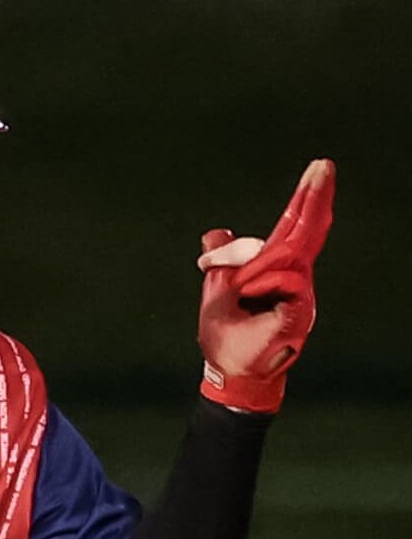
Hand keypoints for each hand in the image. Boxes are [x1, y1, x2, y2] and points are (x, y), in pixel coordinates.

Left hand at [197, 159, 334, 413]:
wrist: (228, 372)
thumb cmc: (226, 337)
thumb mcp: (215, 291)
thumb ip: (221, 262)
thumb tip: (215, 232)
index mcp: (273, 271)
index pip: (286, 231)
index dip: (283, 212)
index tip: (272, 205)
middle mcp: (291, 279)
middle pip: (303, 232)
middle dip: (312, 199)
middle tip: (323, 165)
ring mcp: (298, 296)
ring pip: (288, 256)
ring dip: (257, 259)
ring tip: (236, 282)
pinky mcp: (298, 313)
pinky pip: (288, 283)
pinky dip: (266, 279)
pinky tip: (247, 288)